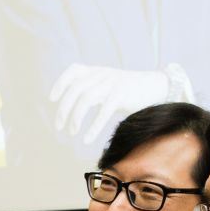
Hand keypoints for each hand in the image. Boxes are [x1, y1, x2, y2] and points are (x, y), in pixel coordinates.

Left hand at [48, 65, 169, 148]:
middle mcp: (102, 75)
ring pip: (86, 99)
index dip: (60, 84)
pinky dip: (93, 127)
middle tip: (59, 127)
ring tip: (72, 132)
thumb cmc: (130, 90)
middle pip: (76, 90)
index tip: (52, 99)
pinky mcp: (122, 94)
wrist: (156, 86)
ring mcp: (112, 84)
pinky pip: (103, 111)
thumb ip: (93, 89)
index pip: (73, 71)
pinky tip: (87, 139)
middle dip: (64, 109)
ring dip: (76, 118)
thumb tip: (73, 106)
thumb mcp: (109, 84)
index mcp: (97, 71)